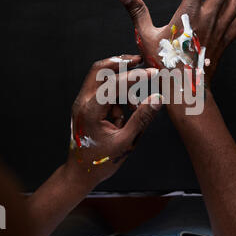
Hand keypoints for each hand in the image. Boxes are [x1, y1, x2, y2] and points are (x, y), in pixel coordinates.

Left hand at [66, 55, 161, 184]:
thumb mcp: (126, 142)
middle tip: (140, 61)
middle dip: (121, 63)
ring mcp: (81, 104)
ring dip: (120, 85)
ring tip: (134, 107)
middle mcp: (82, 102)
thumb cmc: (100, 162)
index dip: (136, 76)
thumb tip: (157, 99)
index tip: (153, 72)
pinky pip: (102, 93)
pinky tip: (124, 117)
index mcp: (90, 110)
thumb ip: (141, 118)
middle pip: (99, 69)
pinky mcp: (85, 108)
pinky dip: (115, 98)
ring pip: (101, 80)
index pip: (114, 83)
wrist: (79, 174)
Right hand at [116, 0, 235, 87]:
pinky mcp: (224, 42)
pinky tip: (235, 9)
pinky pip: (235, 23)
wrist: (186, 87)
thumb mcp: (145, 36)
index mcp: (189, 13)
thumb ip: (137, 11)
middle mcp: (208, 18)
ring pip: (233, 2)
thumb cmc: (164, 64)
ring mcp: (219, 30)